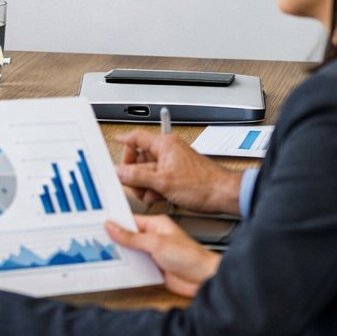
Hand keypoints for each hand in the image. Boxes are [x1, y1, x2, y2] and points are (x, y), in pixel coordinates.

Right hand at [106, 215, 221, 297]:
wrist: (204, 280)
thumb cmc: (190, 257)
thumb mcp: (156, 243)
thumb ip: (132, 237)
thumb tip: (112, 227)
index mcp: (156, 224)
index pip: (130, 220)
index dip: (114, 223)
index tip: (97, 224)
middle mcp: (154, 237)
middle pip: (128, 237)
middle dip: (114, 239)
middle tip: (96, 240)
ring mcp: (153, 253)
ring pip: (130, 252)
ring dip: (120, 254)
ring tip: (103, 253)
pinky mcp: (154, 268)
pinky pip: (136, 266)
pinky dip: (127, 267)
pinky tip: (117, 268)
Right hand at [117, 131, 244, 214]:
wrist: (222, 194)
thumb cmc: (202, 184)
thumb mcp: (163, 182)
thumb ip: (138, 176)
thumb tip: (120, 172)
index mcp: (164, 144)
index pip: (136, 138)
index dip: (123, 142)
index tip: (113, 145)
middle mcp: (168, 150)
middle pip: (140, 157)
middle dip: (134, 173)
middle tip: (133, 184)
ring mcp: (173, 162)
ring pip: (149, 170)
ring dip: (144, 184)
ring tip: (148, 194)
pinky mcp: (177, 174)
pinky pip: (158, 178)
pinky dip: (154, 188)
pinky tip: (157, 197)